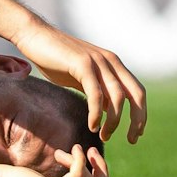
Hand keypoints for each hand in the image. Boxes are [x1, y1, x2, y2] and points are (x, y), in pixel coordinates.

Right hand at [11, 18, 147, 142]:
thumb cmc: (55, 59)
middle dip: (137, 120)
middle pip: (136, 94)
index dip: (141, 114)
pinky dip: (96, 113)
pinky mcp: (83, 64)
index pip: (138, 91)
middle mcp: (111, 61)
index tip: (136, 134)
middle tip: (131, 139)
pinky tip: (92, 126)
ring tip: (104, 136)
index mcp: (113, 64)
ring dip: (114, 122)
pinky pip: (96, 94)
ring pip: (117, 97)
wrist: (35, 36)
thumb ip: (98, 91)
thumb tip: (109, 110)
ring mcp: (98, 61)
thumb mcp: (82, 78)